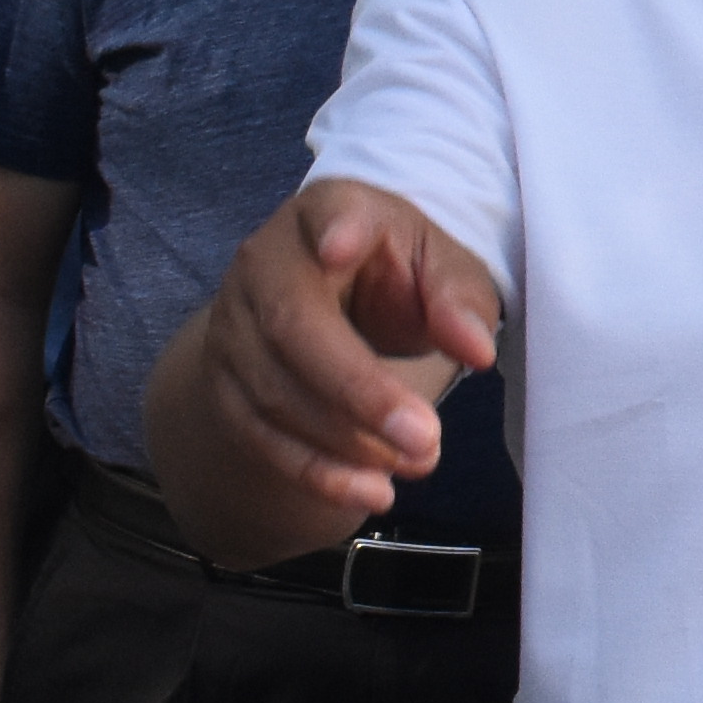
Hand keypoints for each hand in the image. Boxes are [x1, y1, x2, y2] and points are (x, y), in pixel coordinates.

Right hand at [165, 180, 500, 557]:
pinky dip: (314, 471)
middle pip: (292, 325)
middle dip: (358, 390)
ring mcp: (233, 323)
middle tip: (424, 435)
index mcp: (327, 210)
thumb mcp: (442, 267)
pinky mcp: (226, 382)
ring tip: (416, 463)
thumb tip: (476, 350)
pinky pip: (258, 434)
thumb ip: (460, 298)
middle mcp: (264, 261)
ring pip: (272, 391)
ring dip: (344, 441)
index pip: (327, 212)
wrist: (337, 296)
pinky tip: (370, 492)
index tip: (341, 246)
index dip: (333, 229)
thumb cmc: (397, 271)